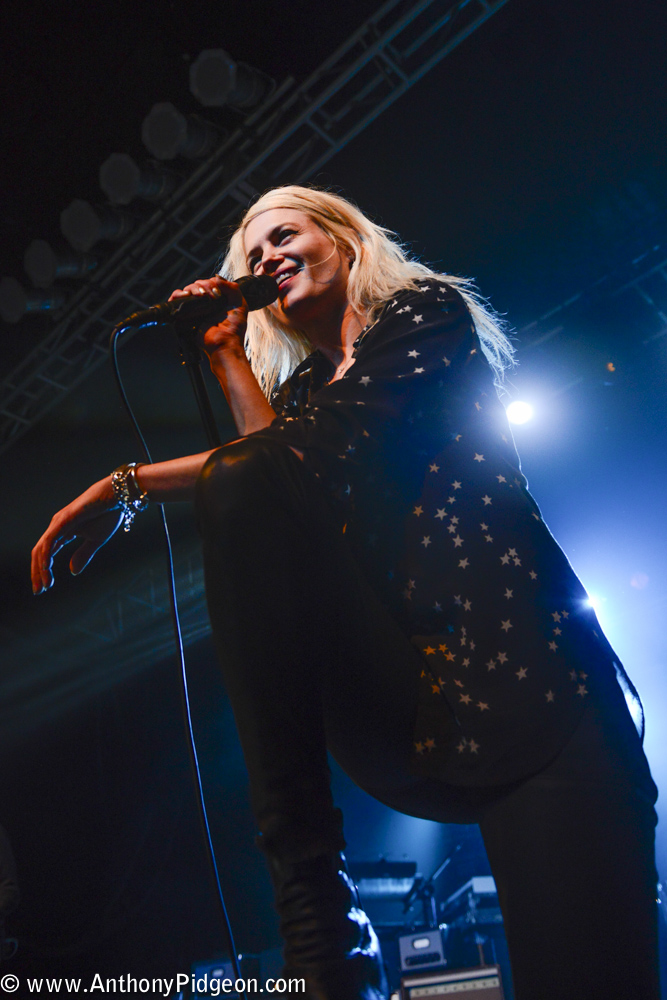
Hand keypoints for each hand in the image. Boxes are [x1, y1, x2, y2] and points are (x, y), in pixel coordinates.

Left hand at [31, 477, 122, 593]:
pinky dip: (46, 556)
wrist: (117, 496)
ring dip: (40, 569)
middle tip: (38, 592)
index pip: (46, 554)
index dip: (43, 571)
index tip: (45, 589)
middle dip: (37, 573)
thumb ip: (83, 555)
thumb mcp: (95, 540)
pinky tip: (46, 568)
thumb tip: (72, 571)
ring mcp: (58, 522)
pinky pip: (49, 541)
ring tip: (44, 585)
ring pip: (41, 549)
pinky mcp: (63, 520)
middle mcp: (57, 527)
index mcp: (63, 532)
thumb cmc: (108, 514)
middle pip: (39, 553)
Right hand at [168, 276, 248, 358]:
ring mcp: (194, 308)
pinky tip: (186, 296)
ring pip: (187, 290)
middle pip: (198, 284)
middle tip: (212, 296)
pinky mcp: (184, 315)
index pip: (209, 282)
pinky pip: (175, 299)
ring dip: (193, 288)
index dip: (212, 283)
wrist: (224, 342)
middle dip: (204, 285)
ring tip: (201, 296)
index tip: (218, 293)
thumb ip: (232, 288)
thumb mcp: (240, 304)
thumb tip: (216, 278)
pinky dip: (178, 294)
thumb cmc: (234, 328)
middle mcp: (205, 303)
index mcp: (217, 299)